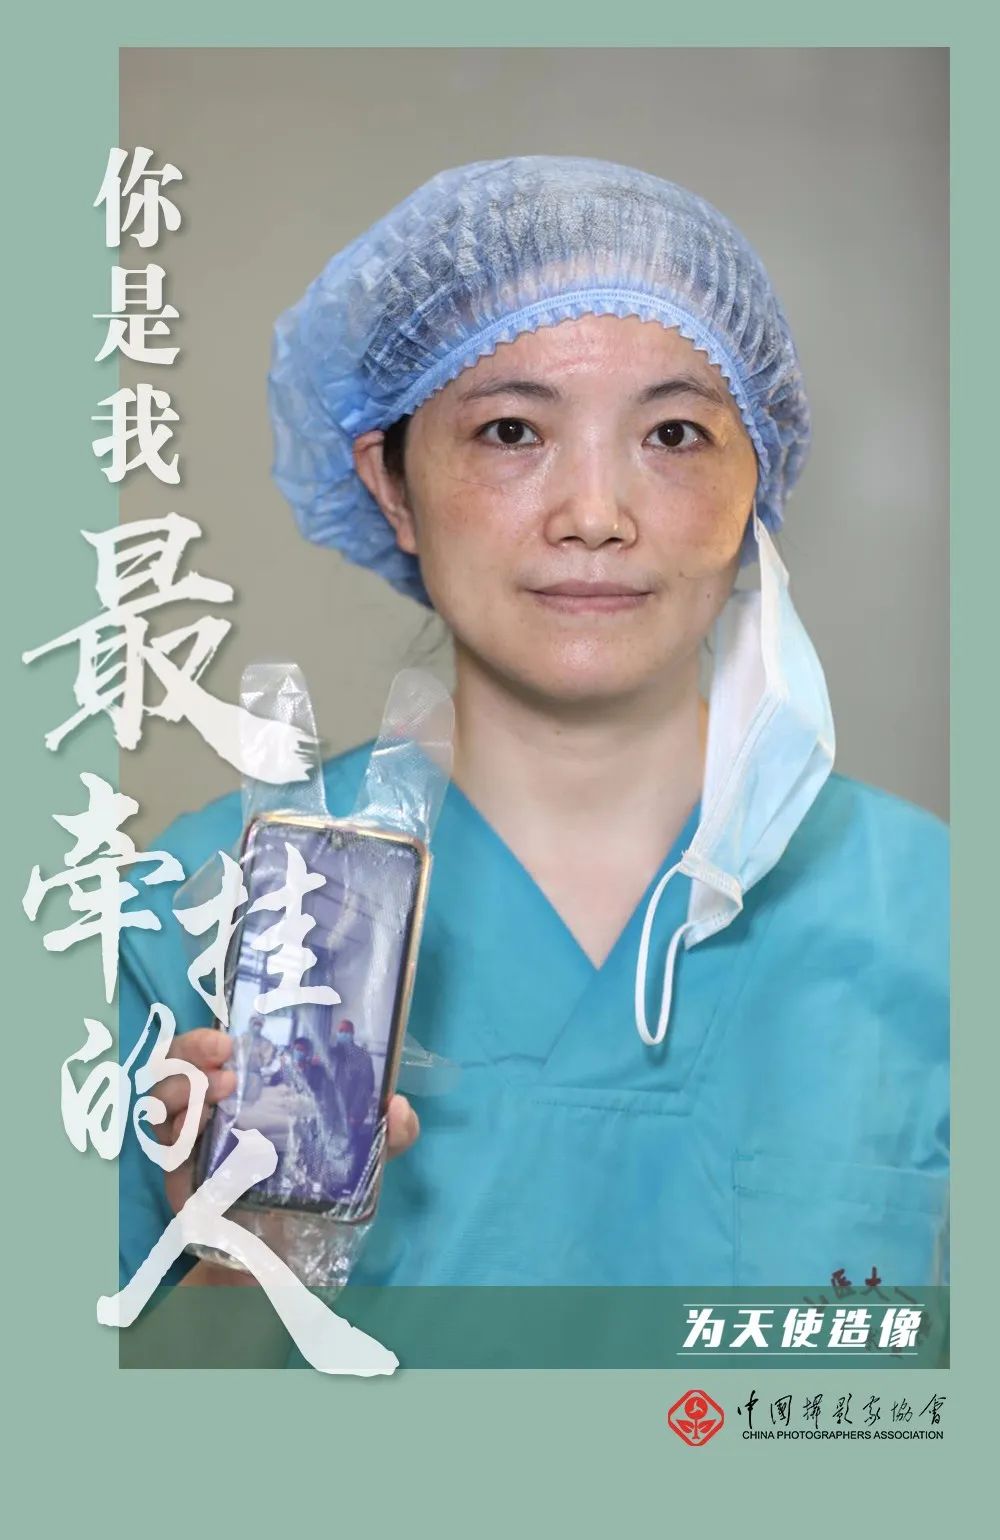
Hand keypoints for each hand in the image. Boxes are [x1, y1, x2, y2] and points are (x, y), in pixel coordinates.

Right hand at [151, 1028, 420, 1284]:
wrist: (286, 1259)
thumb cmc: (318, 1196)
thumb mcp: (360, 1161)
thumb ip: (389, 1136)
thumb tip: (398, 1105)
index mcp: (255, 1088)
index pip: (226, 1043)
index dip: (223, 1028)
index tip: (237, 1028)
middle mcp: (218, 1104)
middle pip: (185, 1058)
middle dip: (193, 1046)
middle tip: (223, 1048)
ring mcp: (194, 1135)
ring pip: (165, 1091)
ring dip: (183, 1081)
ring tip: (218, 1088)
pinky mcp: (179, 1170)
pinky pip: (162, 1138)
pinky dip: (173, 1125)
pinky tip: (195, 1126)